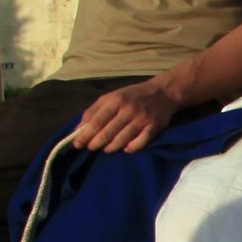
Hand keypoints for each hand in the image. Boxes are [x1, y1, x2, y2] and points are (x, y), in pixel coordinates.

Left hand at [68, 84, 183, 152]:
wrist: (164, 92)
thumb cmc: (133, 95)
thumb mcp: (112, 96)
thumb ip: (95, 110)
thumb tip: (78, 128)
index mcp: (116, 100)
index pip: (97, 120)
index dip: (85, 134)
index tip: (77, 144)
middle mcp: (128, 109)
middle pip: (108, 132)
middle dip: (96, 143)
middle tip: (91, 148)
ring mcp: (142, 119)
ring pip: (122, 140)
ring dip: (111, 147)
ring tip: (106, 149)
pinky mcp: (154, 127)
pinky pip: (140, 143)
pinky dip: (131, 148)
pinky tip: (126, 148)